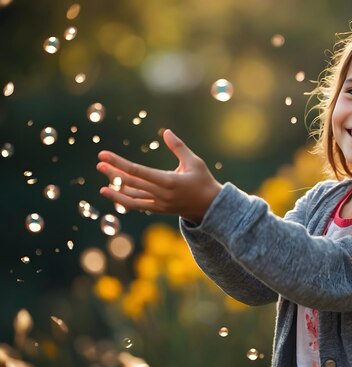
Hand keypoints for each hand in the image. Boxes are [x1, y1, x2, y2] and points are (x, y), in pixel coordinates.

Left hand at [96, 129, 221, 223]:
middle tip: (99, 163)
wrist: (210, 206)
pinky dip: (125, 200)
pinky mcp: (159, 209)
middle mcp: (161, 194)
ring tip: (102, 184)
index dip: (119, 163)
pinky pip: (138, 205)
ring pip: (132, 197)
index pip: (138, 171)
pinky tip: (114, 194)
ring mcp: (159, 204)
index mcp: (169, 181)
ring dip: (116, 190)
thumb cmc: (203, 180)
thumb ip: (179, 147)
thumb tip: (166, 131)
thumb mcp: (194, 162)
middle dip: (114, 173)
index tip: (105, 155)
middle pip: (131, 183)